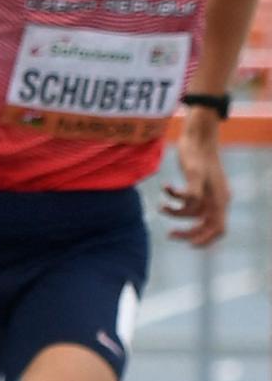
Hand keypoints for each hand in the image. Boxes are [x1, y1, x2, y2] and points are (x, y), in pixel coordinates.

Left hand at [165, 128, 229, 246]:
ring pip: (193, 215)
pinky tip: (166, 187)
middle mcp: (216, 198)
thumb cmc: (196, 153)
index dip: (205, 239)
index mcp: (220, 198)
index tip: (188, 244)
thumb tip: (191, 204)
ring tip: (160, 207)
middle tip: (169, 235)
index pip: (218, 228)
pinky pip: (187, 201)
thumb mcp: (193, 172)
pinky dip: (175, 198)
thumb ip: (193, 190)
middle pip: (205, 226)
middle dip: (187, 232)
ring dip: (175, 213)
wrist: (196, 136)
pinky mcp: (197, 187)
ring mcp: (207, 193)